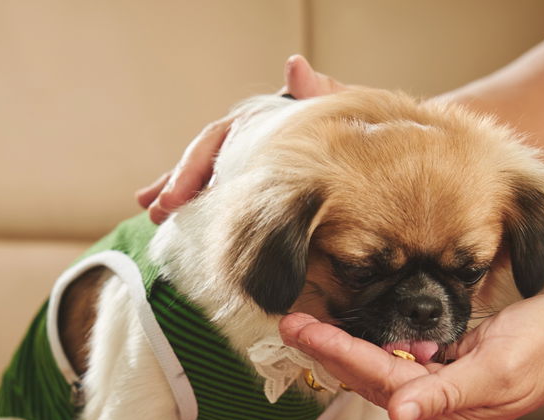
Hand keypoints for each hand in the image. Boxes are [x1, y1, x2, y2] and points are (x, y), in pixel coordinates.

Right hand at [136, 55, 347, 223]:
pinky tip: (185, 230)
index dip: (192, 167)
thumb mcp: (344, 111)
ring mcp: (258, 169)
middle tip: (156, 212)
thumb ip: (318, 93)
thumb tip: (295, 65)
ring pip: (211, 181)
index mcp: (264, 124)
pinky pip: (231, 203)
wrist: (389, 155)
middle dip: (177, 186)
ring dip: (180, 198)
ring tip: (154, 219)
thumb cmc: (365, 129)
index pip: (220, 141)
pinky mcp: (267, 194)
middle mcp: (254, 145)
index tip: (174, 195)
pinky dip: (206, 215)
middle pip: (206, 162)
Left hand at [279, 294, 543, 419]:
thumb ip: (444, 394)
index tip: (301, 331)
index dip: (338, 354)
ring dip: (347, 350)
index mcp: (451, 412)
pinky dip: (379, 347)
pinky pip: (404, 362)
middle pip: (373, 379)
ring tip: (308, 327)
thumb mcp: (496, 368)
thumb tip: (398, 415)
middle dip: (330, 352)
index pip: (380, 380)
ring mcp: (446, 390)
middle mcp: (443, 407)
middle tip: (289, 325)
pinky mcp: (452, 370)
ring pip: (383, 370)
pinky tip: (357, 333)